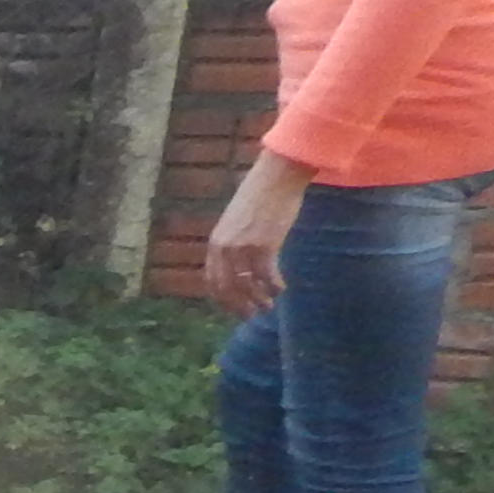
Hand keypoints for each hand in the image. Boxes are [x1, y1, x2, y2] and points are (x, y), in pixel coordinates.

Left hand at [205, 150, 308, 318]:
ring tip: (268, 306)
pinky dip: (274, 287)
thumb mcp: (236, 223)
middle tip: (252, 315)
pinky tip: (281, 289)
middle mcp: (224, 248)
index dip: (223, 300)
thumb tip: (238, 266)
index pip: (212, 281)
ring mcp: (243, 248)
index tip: (234, 309)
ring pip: (247, 286)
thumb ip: (233, 243)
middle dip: (239, 306)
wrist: (276, 177)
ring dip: (258, 300)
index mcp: (215, 243)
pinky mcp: (264, 246)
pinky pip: (266, 276)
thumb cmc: (260, 197)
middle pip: (227, 289)